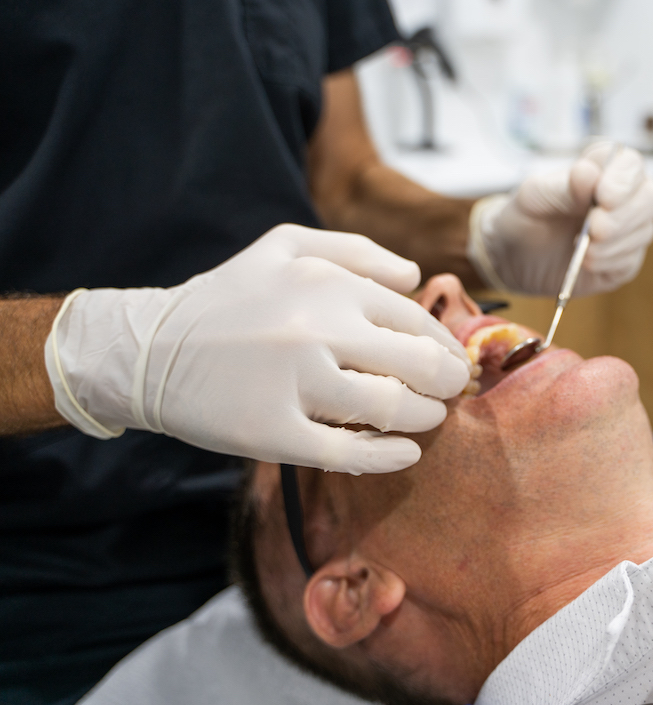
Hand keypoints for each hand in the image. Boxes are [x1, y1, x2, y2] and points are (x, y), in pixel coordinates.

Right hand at [45, 224, 470, 473]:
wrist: (149, 350)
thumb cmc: (230, 298)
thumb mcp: (287, 246)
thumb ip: (357, 252)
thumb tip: (415, 276)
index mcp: (328, 285)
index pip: (416, 321)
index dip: (445, 346)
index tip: (451, 363)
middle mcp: (317, 330)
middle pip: (418, 365)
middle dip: (447, 383)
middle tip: (450, 393)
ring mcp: (295, 384)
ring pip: (391, 409)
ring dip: (425, 418)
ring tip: (428, 419)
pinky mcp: (272, 433)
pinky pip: (348, 453)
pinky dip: (388, 457)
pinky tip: (406, 454)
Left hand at [468, 140, 652, 295]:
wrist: (515, 257)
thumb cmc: (525, 216)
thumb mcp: (534, 197)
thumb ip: (562, 186)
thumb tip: (588, 172)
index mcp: (603, 169)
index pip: (631, 164)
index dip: (623, 180)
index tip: (603, 196)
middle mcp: (623, 197)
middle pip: (650, 197)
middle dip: (624, 216)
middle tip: (595, 228)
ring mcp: (628, 230)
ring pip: (644, 231)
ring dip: (613, 243)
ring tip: (581, 249)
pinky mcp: (625, 260)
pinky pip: (631, 260)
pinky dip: (609, 262)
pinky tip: (586, 261)